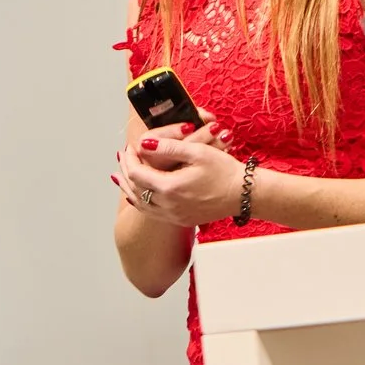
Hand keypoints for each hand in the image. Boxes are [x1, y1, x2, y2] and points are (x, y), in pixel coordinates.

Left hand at [115, 117, 242, 228]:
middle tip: (122, 157)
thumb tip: (144, 145)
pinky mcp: (182, 219)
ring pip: (141, 204)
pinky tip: (140, 195)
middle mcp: (169, 206)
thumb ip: (168, 148)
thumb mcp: (197, 151)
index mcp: (170, 188)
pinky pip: (153, 212)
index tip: (129, 147)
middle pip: (135, 189)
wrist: (244, 194)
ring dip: (130, 188)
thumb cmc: (225, 172)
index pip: (136, 173)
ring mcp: (175, 215)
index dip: (129, 159)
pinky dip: (141, 202)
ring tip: (120, 177)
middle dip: (126, 171)